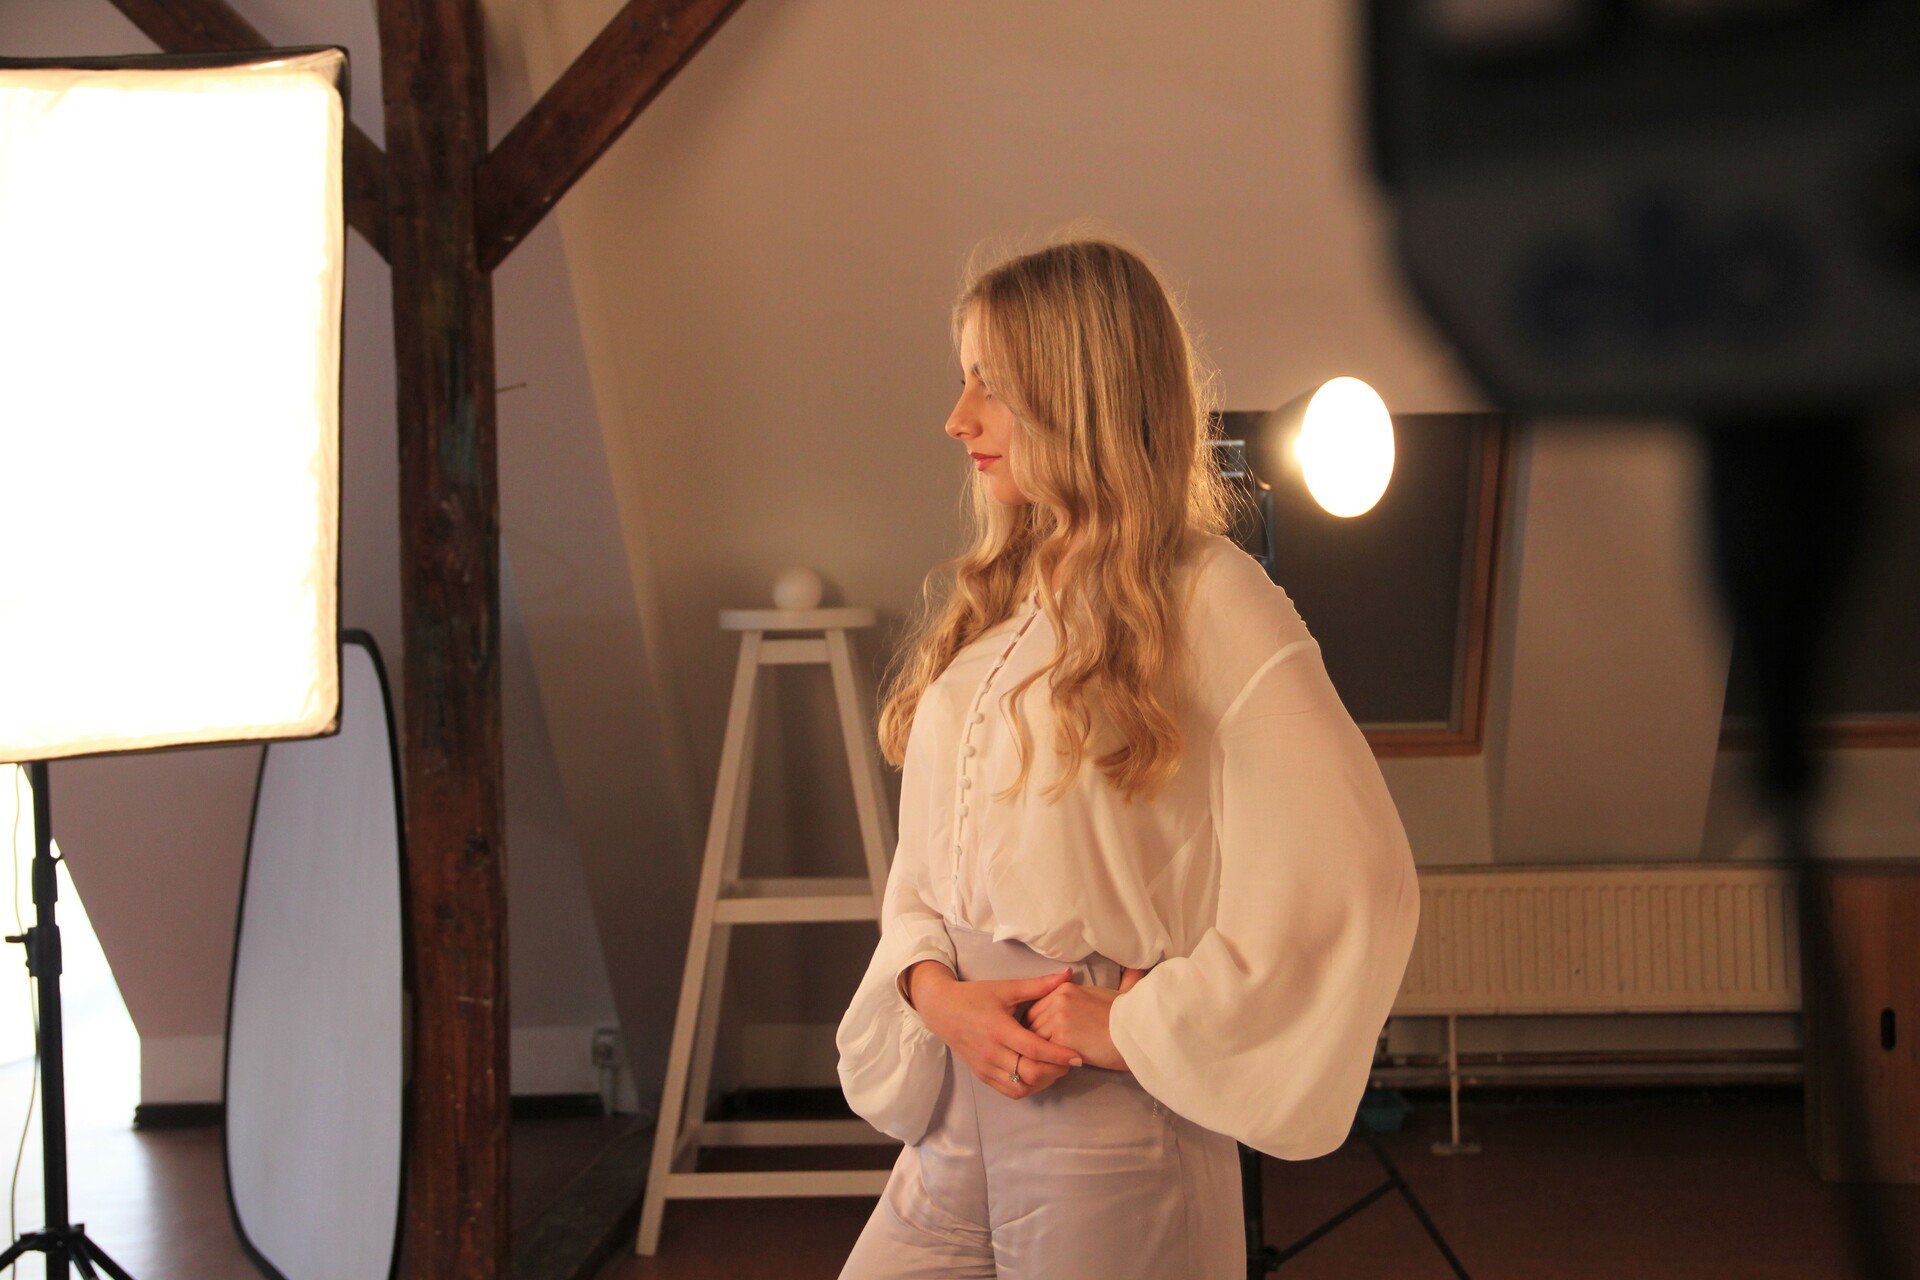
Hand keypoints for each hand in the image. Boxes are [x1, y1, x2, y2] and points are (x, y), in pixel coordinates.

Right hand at [908, 962, 1085, 1098]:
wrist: (941, 1009)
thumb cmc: (975, 996)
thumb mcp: (1007, 988)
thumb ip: (1039, 985)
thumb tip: (1068, 974)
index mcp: (999, 1029)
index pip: (1034, 1049)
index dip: (1059, 1055)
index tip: (1078, 1057)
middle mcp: (992, 1052)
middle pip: (1030, 1073)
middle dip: (1055, 1071)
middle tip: (1070, 1062)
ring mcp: (986, 1067)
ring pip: (1021, 1087)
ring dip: (1042, 1082)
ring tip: (1055, 1069)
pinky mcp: (982, 1075)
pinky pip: (1009, 1091)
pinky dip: (1028, 1087)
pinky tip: (1038, 1075)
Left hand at [1024, 965, 1149, 1071]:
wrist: (1137, 1032)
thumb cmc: (1129, 1015)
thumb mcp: (1119, 991)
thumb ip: (1119, 981)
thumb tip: (1135, 968)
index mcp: (1064, 988)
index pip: (1036, 1007)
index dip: (1039, 1023)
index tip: (1045, 1035)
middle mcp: (1057, 998)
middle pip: (1031, 1022)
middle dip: (1036, 1037)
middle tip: (1042, 1052)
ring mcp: (1057, 1017)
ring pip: (1034, 1038)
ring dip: (1040, 1051)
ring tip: (1047, 1062)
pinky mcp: (1061, 1037)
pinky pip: (1044, 1052)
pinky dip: (1047, 1061)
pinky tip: (1056, 1067)